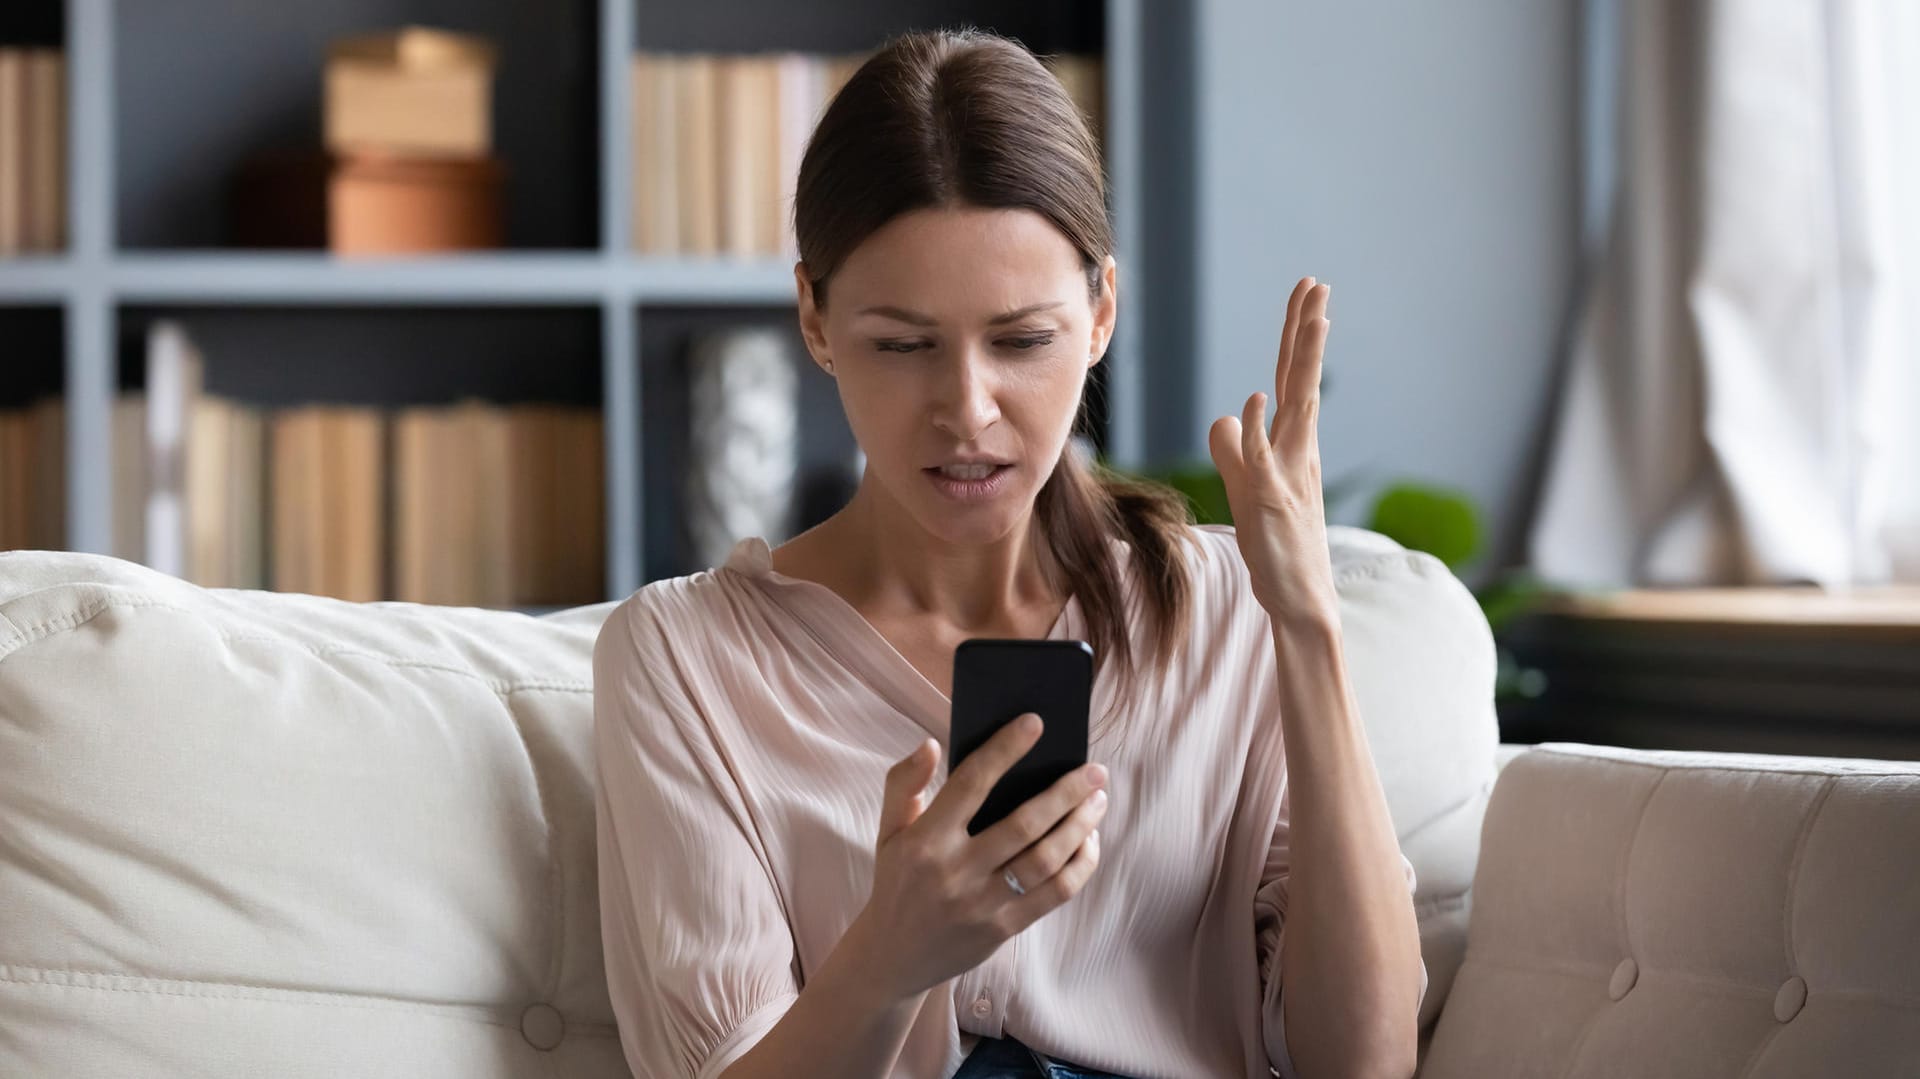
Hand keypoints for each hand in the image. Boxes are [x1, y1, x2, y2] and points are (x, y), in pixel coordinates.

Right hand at [846, 715, 1108, 1002]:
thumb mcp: (887, 830)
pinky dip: (1080, 864)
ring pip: (1046, 859)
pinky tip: (1088, 841)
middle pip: (1024, 824)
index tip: (1035, 723)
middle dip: (1066, 792)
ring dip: (1080, 826)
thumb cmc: (897, 880)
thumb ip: (903, 782)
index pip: (971, 783)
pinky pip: (1055, 894)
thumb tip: (932, 744)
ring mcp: (982, 904)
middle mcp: (955, 871)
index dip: (1004, 750)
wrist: (893, 957)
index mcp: (926, 839)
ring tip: (1098, 801)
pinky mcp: (1003, 929)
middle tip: (1096, 770)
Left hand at [1207, 277, 1339, 622]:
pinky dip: (1262, 430)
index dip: (1298, 337)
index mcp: (1293, 445)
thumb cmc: (1277, 546)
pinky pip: (1264, 461)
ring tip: (1313, 318)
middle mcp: (1297, 452)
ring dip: (1303, 363)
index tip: (1309, 295)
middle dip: (1308, 332)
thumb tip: (1227, 416)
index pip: (1294, 380)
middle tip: (1318, 285)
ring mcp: (1287, 475)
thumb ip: (1235, 450)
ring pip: (1298, 407)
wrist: (1299, 600)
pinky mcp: (1271, 503)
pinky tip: (1257, 400)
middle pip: (1302, 380)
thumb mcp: (1246, 487)